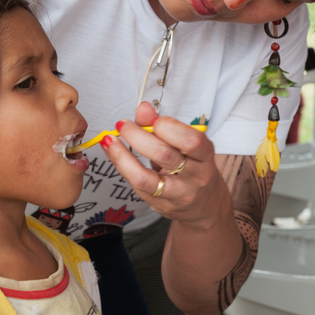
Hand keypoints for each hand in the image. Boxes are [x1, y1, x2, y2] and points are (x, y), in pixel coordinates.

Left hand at [100, 102, 232, 227]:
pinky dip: (122, 166)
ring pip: (145, 177)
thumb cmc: (194, 169)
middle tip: (123, 125)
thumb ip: (166, 127)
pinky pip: (136, 186)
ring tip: (109, 140)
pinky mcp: (159, 205)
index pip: (191, 141)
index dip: (169, 126)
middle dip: (138, 136)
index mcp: (205, 157)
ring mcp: (176, 195)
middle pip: (164, 155)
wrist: (204, 206)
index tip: (153, 119)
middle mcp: (194, 178)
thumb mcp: (188, 147)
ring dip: (122, 155)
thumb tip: (143, 108)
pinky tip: (114, 153)